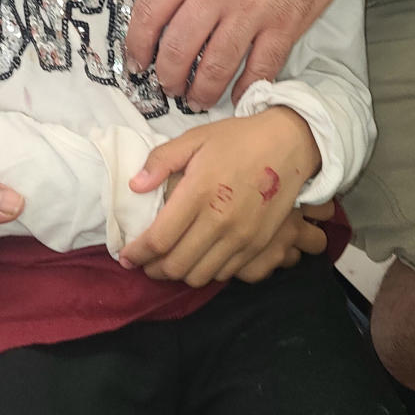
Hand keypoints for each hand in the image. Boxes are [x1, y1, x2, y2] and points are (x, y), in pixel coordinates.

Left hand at [120, 109, 320, 287]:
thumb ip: (161, 161)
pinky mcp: (259, 245)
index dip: (137, 254)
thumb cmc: (238, 139)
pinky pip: (225, 273)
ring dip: (179, 274)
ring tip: (169, 262)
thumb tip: (135, 186)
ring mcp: (242, 237)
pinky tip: (199, 257)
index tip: (125, 256)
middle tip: (144, 261)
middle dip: (153, 269)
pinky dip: (206, 271)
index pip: (159, 239)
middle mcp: (220, 221)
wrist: (289, 144)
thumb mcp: (195, 138)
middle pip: (176, 266)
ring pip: (199, 275)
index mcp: (199, 192)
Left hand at [125, 0, 359, 110]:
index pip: (150, 12)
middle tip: (166, 85)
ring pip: (215, 66)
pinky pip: (260, 68)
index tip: (135, 60)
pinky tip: (236, 97)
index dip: (136, 44)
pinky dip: (245, 89)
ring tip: (194, 98)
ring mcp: (252, 9)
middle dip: (166, 76)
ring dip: (200, 91)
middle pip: (178, 48)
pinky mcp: (285, 24)